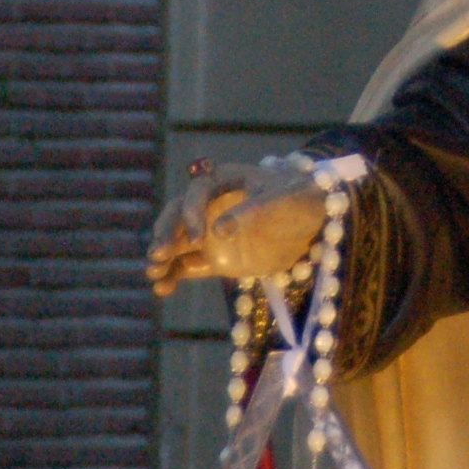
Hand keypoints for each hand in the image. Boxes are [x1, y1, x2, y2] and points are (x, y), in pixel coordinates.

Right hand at [148, 155, 324, 295]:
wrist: (314, 220)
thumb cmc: (298, 197)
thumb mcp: (282, 200)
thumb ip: (252, 212)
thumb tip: (217, 230)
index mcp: (224, 180)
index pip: (197, 192)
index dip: (192, 213)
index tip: (198, 239)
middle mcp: (209, 204)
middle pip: (177, 215)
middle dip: (166, 234)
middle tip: (159, 255)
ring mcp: (210, 232)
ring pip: (177, 242)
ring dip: (163, 257)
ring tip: (154, 274)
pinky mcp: (215, 257)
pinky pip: (188, 265)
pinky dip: (174, 275)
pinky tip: (163, 289)